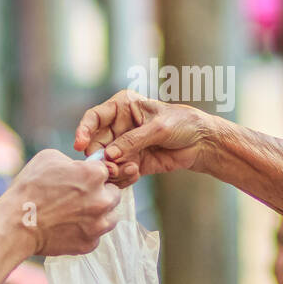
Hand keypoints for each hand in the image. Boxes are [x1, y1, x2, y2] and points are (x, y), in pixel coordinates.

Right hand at [3, 150, 120, 255]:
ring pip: (110, 218)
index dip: (92, 175)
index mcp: (95, 176)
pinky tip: (68, 228)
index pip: (105, 171)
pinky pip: (95, 236)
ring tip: (76, 215)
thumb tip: (81, 167)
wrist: (16, 224)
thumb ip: (73, 161)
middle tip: (81, 198)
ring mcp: (98, 225)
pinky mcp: (89, 244)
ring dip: (98, 216)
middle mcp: (103, 200)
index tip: (81, 180)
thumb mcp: (49, 158)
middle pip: (114, 195)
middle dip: (101, 195)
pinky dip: (85, 233)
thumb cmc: (29, 188)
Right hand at [73, 90, 210, 185]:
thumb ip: (132, 140)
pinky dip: (122, 176)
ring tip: (129, 169)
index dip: (84, 130)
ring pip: (105, 161)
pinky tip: (135, 173)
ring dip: (112, 168)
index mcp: (122, 107)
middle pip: (96, 143)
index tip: (80, 144)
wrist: (202, 143)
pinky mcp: (132, 163)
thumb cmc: (182, 124)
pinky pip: (118, 173)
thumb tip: (109, 155)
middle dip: (99, 156)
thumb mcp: (158, 128)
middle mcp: (119, 126)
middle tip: (109, 166)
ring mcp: (124, 146)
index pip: (94, 117)